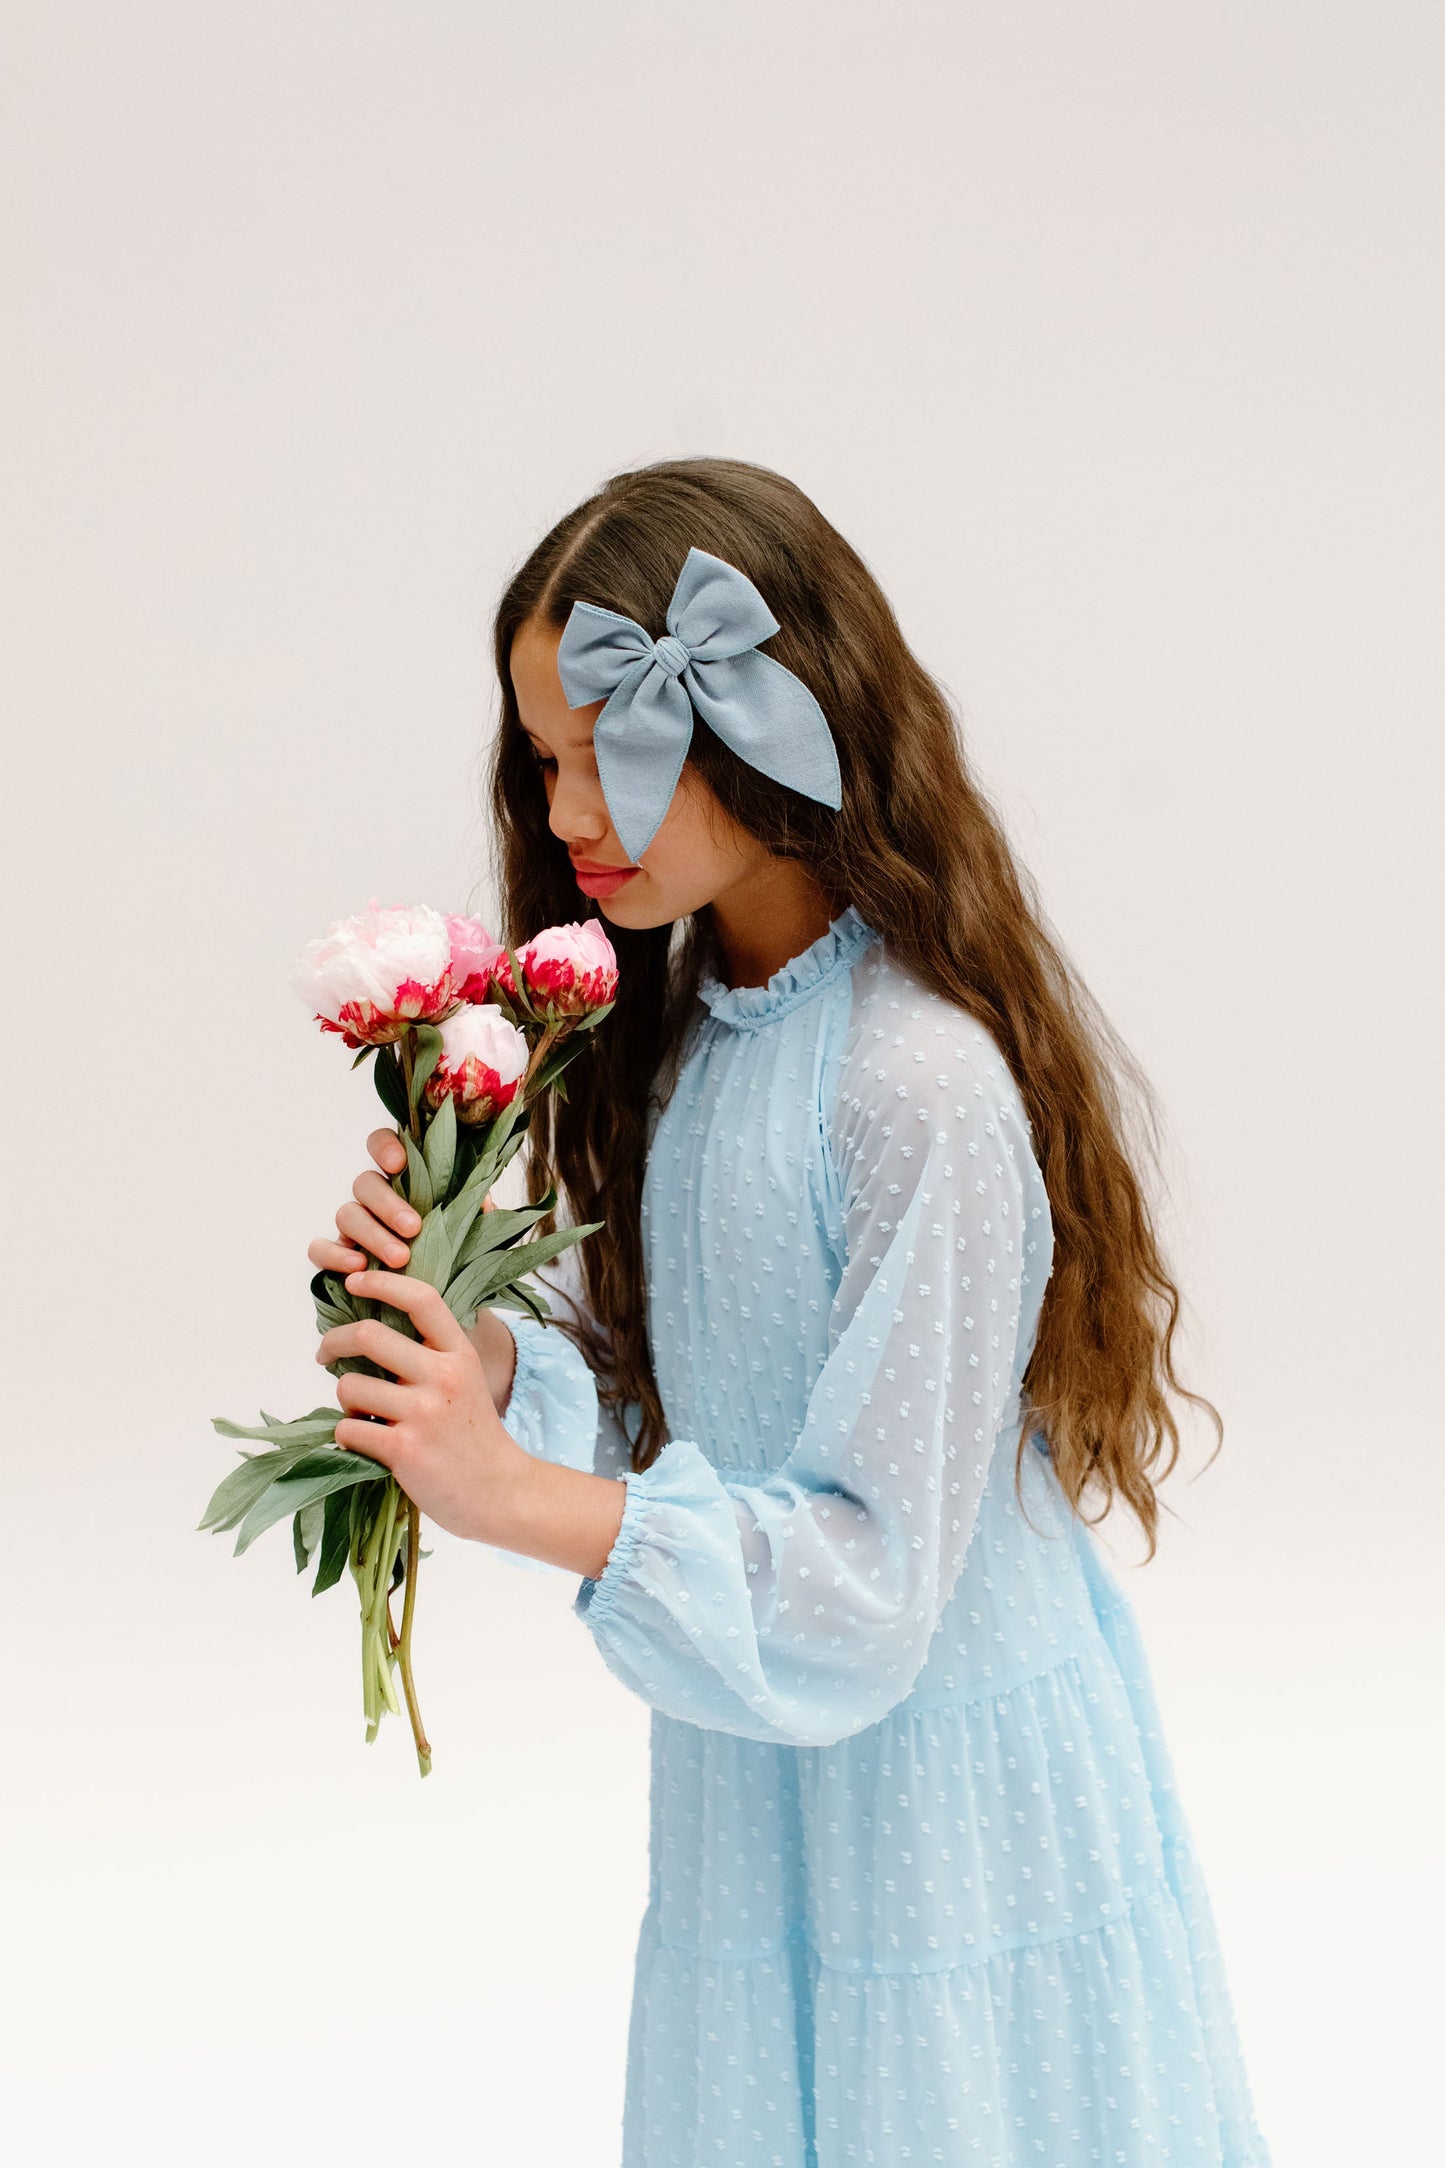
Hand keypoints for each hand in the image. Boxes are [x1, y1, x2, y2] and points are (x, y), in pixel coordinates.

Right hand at [307, 1127, 498, 1278]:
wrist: (430, 1308)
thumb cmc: (451, 1262)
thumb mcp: (470, 1238)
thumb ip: (475, 1216)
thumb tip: (484, 1201)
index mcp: (404, 1185)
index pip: (384, 1147)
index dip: (385, 1147)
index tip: (399, 1163)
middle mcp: (373, 1201)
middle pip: (365, 1183)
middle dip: (388, 1204)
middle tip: (413, 1228)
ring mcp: (352, 1229)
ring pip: (346, 1214)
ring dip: (372, 1234)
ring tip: (400, 1259)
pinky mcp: (334, 1257)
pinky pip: (319, 1248)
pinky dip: (333, 1254)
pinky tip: (357, 1267)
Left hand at [317, 1269, 530, 1546]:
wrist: (498, 1492)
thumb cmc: (473, 1436)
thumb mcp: (466, 1380)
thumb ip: (432, 1353)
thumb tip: (373, 1330)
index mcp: (459, 1354)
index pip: (421, 1299)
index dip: (382, 1282)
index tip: (355, 1281)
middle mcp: (443, 1376)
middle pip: (368, 1336)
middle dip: (334, 1342)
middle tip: (324, 1354)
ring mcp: (423, 1412)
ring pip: (349, 1387)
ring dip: (346, 1402)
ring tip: (365, 1418)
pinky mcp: (404, 1449)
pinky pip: (348, 1428)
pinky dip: (348, 1435)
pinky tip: (369, 1444)